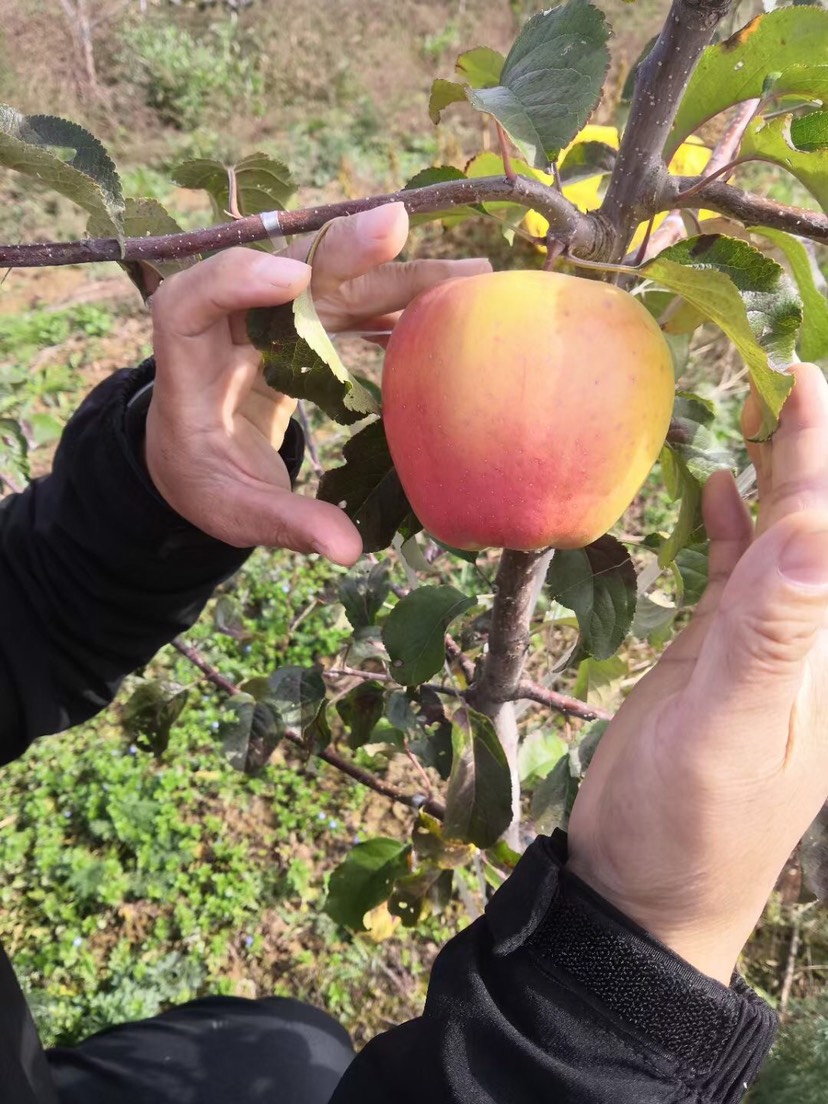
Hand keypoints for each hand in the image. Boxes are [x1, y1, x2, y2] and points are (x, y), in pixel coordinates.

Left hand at [145, 203, 490, 563]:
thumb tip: (347, 549)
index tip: (295, 281)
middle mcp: (229, 325)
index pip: (192, 300)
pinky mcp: (302, 328)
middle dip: (338, 251)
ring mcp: (269, 320)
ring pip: (329, 282)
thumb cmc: (205, 481)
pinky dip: (395, 306)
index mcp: (188, 365)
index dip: (237, 279)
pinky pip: (350, 306)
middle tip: (396, 226)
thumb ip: (284, 524)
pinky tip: (447, 309)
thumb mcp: (234, 511)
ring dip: (392, 273)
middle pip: (277, 271)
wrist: (198, 462)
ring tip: (466, 274)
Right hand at [568, 362, 827, 983]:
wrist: (645, 885)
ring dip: (776, 479)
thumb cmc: (693, 824)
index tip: (807, 379)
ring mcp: (761, 646)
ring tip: (762, 410)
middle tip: (790, 372)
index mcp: (823, 655)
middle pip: (815, 530)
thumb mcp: (732, 731)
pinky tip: (720, 489)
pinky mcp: (716, 655)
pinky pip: (734, 575)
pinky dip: (732, 528)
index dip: (823, 458)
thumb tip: (815, 527)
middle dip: (811, 454)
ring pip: (778, 544)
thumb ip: (772, 633)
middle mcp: (804, 640)